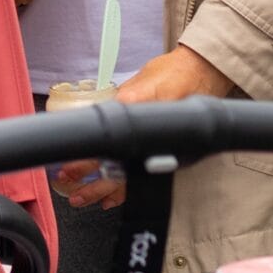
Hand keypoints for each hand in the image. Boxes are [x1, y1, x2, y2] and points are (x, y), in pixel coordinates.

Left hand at [53, 47, 238, 210]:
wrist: (204, 74)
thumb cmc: (174, 73)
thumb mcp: (141, 80)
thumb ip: (119, 99)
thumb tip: (91, 115)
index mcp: (142, 111)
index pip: (108, 137)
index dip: (87, 155)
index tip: (69, 164)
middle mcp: (151, 133)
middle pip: (116, 164)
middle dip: (90, 177)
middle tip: (67, 180)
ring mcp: (160, 148)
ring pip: (128, 179)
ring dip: (102, 190)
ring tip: (81, 197)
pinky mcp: (167, 156)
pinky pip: (143, 180)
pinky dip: (124, 192)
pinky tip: (109, 200)